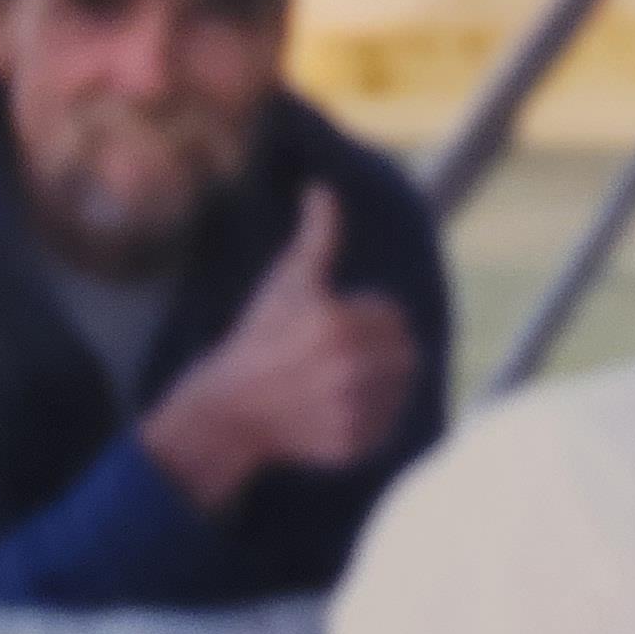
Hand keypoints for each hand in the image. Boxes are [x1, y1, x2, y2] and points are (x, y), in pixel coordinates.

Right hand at [144, 187, 420, 505]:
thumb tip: (322, 188)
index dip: (369, 316)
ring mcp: (353, 411)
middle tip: (343, 354)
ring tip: (341, 380)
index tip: (338, 324)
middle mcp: (350, 371)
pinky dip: (372, 418)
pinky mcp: (353, 445)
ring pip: (400, 389)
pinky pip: (388, 425)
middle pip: (404, 354)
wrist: (230, 409)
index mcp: (339, 325)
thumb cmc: (261, 335)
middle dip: (381, 349)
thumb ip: (317, 236)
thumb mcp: (287, 282)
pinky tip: (335, 408)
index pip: (394, 316)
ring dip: (381, 382)